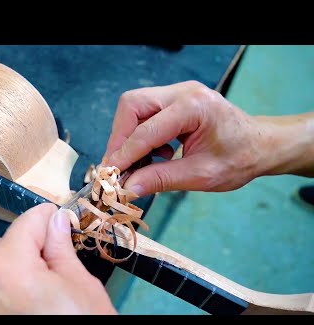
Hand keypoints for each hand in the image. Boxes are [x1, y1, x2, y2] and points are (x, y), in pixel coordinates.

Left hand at [0, 203, 116, 314]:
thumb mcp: (81, 287)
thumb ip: (61, 248)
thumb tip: (56, 221)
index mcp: (9, 270)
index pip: (26, 223)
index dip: (48, 216)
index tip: (61, 218)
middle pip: (0, 243)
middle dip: (27, 243)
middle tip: (55, 257)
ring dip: (11, 263)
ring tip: (40, 282)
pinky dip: (1, 287)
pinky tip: (25, 300)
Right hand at [104, 81, 313, 195]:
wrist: (261, 145)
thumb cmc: (239, 159)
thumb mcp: (201, 175)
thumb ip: (161, 179)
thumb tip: (129, 187)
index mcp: (194, 107)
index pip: (146, 130)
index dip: (124, 154)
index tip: (109, 174)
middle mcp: (183, 92)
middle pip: (132, 105)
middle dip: (120, 137)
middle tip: (117, 166)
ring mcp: (179, 92)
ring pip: (135, 106)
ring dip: (129, 136)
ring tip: (139, 163)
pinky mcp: (176, 100)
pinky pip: (146, 112)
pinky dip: (141, 134)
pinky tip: (156, 154)